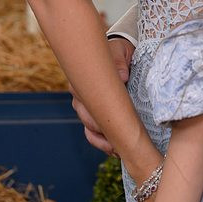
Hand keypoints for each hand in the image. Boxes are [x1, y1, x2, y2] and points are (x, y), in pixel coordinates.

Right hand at [72, 36, 134, 153]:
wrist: (119, 53)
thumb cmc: (118, 51)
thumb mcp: (119, 51)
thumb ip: (119, 62)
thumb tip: (122, 76)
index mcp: (82, 81)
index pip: (86, 101)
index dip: (99, 114)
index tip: (113, 123)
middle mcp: (79, 96)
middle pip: (87, 119)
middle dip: (104, 131)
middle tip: (120, 141)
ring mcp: (85, 108)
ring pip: (90, 129)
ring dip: (104, 141)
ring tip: (119, 149)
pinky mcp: (94, 115)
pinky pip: (93, 134)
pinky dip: (103, 142)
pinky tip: (115, 149)